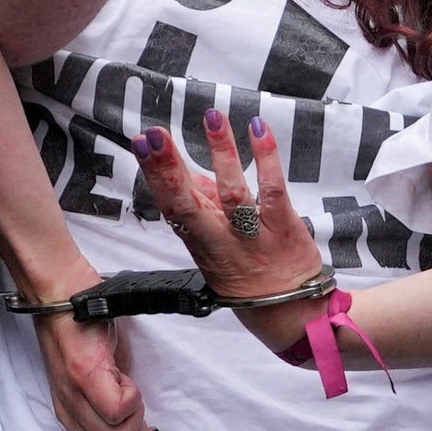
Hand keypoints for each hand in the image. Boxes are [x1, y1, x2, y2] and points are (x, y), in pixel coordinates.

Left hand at [34, 308, 155, 430]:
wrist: (62, 297)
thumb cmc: (82, 334)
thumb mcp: (97, 382)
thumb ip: (110, 410)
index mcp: (73, 420)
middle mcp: (70, 414)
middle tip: (144, 420)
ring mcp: (75, 397)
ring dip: (137, 419)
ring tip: (132, 392)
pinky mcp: (85, 375)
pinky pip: (118, 410)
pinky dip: (133, 399)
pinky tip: (127, 379)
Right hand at [137, 117, 333, 351]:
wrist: (290, 314)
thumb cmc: (247, 277)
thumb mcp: (212, 247)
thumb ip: (199, 208)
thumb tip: (180, 170)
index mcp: (200, 242)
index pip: (171, 206)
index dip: (155, 175)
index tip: (142, 144)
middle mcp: (222, 240)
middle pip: (189, 204)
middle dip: (168, 169)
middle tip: (153, 135)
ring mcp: (253, 235)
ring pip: (233, 193)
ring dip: (222, 153)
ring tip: (212, 117)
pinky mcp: (284, 228)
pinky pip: (273, 191)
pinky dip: (266, 157)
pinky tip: (258, 129)